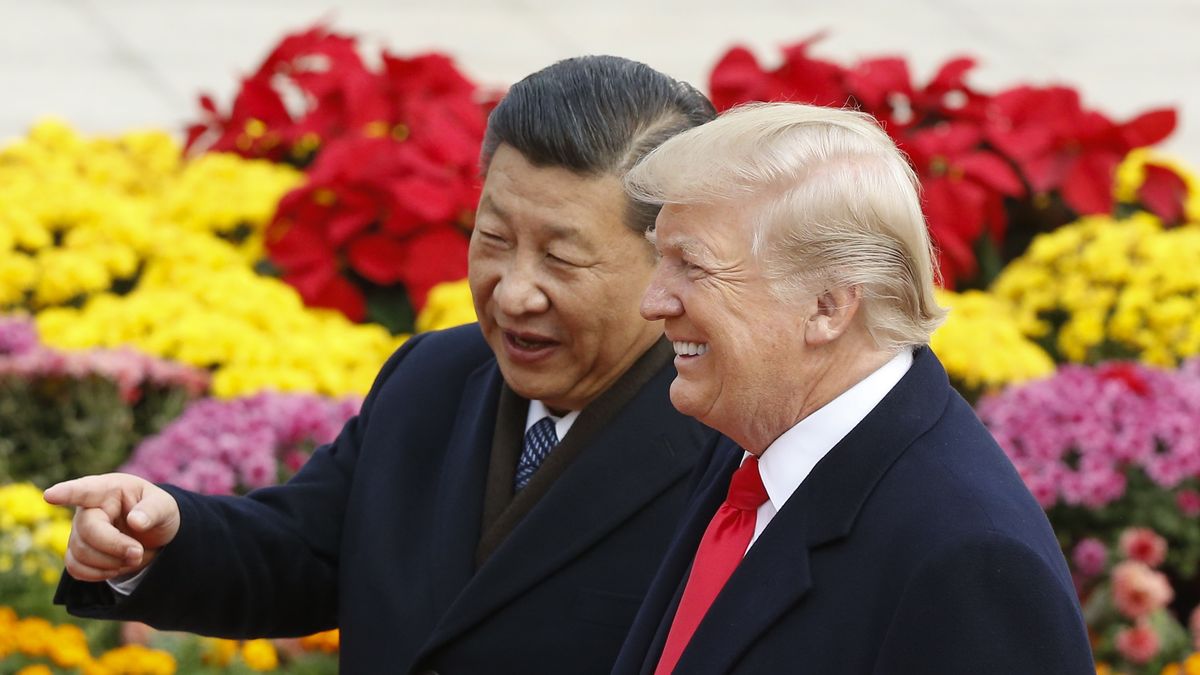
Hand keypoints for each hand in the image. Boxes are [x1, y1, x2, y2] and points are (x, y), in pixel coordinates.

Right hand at [43, 473, 180, 582]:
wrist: (151, 534)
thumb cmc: (156, 512)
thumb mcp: (165, 507)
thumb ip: (153, 511)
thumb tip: (136, 521)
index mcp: (109, 489)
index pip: (84, 489)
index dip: (67, 493)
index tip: (50, 495)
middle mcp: (88, 508)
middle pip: (87, 531)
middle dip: (115, 547)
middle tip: (138, 553)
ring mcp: (79, 530)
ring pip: (80, 553)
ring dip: (110, 563)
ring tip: (133, 557)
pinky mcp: (77, 551)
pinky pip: (75, 568)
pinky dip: (98, 574)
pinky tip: (116, 567)